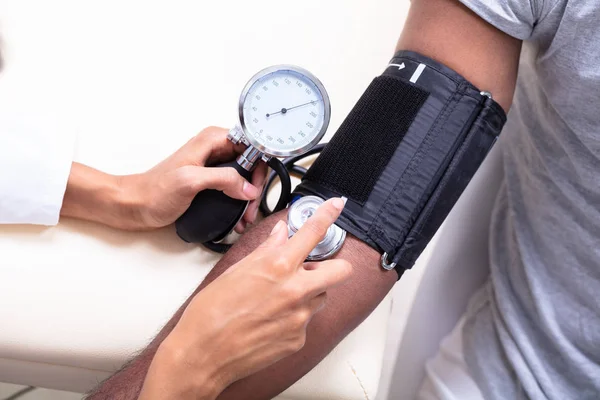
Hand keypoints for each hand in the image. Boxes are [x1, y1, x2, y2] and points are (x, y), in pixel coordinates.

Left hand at [62, 127, 266, 230]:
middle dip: (254, 186)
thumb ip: (223, 179)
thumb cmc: (154, 191)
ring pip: (244, 177)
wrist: (134, 206)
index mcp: (211, 140)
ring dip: (248, 197)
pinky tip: (237, 216)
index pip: (251, 144)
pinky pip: (233, 187)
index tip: (256, 186)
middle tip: (250, 207)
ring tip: (244, 216)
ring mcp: (211, 165)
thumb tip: (248, 188)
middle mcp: (213, 149)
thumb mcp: (191, 182)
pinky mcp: (208, 180)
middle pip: (251, 162)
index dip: (258, 165)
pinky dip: (238, 201)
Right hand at [139, 198, 351, 399]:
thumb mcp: (236, 271)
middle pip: (341, 270)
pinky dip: (293, 318)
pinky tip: (269, 322)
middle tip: (310, 269)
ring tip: (276, 300)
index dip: (328, 215)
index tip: (336, 205)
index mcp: (277, 267)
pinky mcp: (298, 339)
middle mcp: (295, 291)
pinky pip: (306, 321)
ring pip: (321, 297)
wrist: (202, 354)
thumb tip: (281, 233)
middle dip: (332, 266)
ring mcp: (300, 317)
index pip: (312, 233)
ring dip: (308, 294)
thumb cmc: (211, 312)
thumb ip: (265, 250)